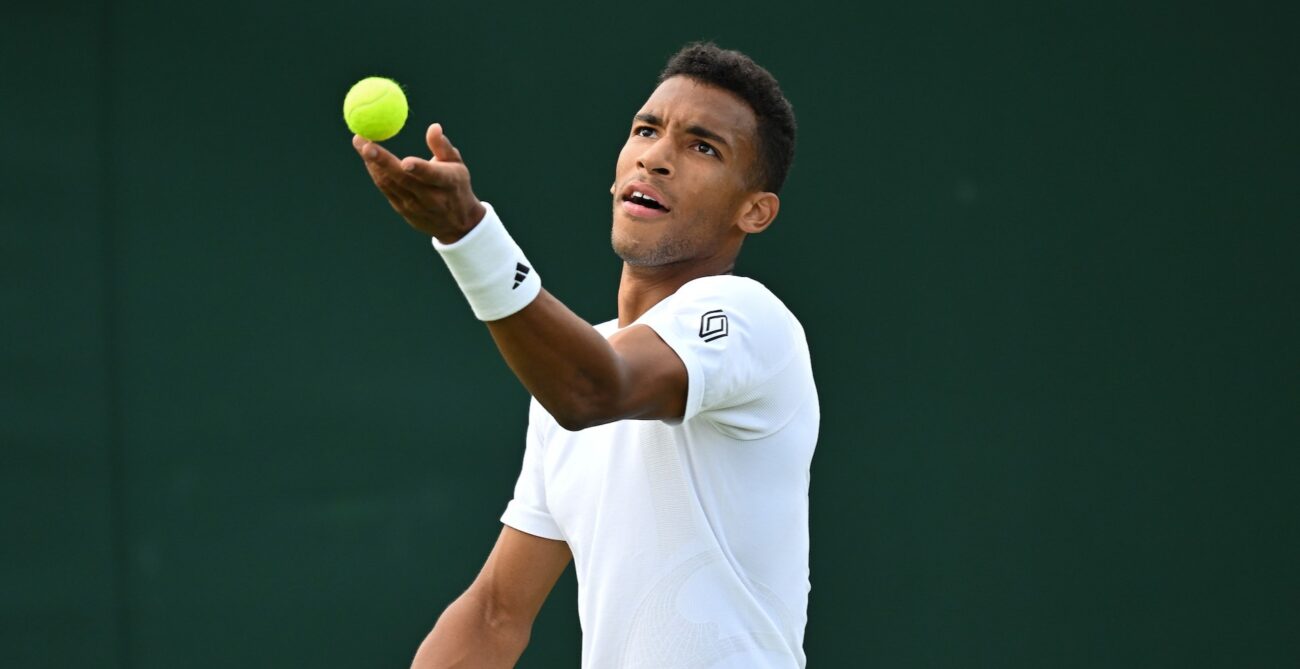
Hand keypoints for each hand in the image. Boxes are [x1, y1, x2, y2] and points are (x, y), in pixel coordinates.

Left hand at [353, 123, 486, 243]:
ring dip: (372, 164)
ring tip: (359, 142)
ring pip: (389, 184)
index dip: (418, 169)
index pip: (432, 176)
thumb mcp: (458, 165)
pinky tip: (368, 158)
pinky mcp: (402, 210)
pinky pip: (386, 189)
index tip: (404, 160)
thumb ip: (443, 146)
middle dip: (381, 160)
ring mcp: (414, 206)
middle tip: (365, 142)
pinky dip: (376, 173)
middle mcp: (430, 197)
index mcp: (448, 183)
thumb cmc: (457, 186)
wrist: (457, 225)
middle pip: (402, 179)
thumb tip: (433, 127)